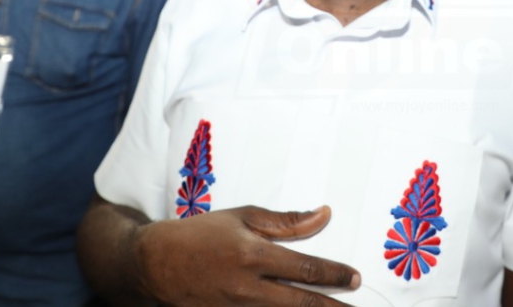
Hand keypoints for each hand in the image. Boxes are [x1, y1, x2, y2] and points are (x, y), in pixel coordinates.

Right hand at [135, 204, 359, 306]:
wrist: (157, 262)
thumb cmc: (202, 234)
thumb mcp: (243, 217)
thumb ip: (286, 221)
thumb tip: (323, 215)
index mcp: (253, 255)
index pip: (304, 268)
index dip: (334, 274)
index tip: (355, 278)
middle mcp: (248, 287)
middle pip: (301, 302)